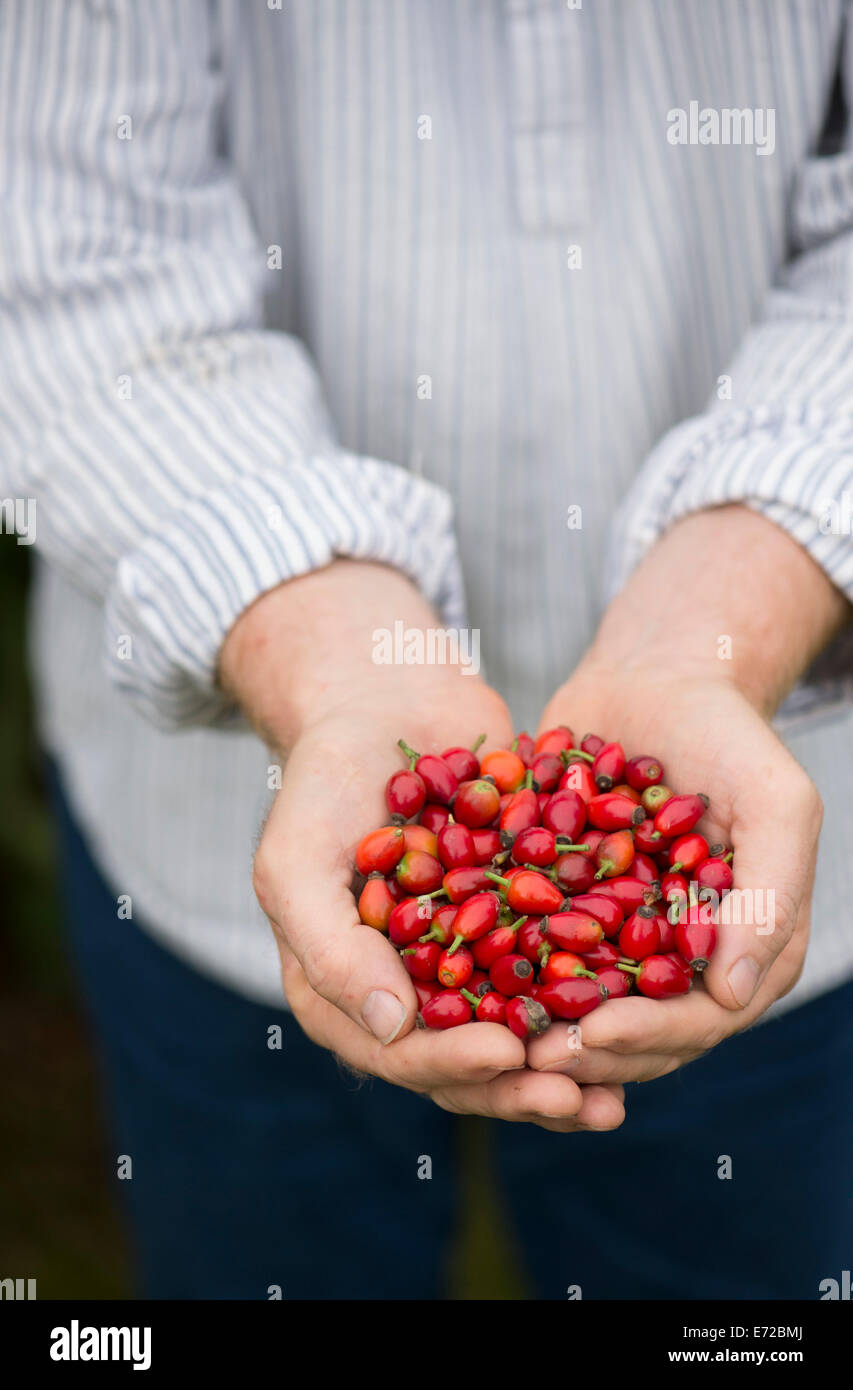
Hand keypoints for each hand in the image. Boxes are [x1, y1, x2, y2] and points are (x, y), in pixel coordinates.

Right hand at [221, 560, 624, 1130]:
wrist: (388, 697)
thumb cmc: (326, 778)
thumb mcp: (298, 860)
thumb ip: (330, 947)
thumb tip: (392, 1028)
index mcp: (344, 988)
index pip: (395, 1053)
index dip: (450, 1066)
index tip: (506, 1054)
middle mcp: (408, 986)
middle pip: (466, 1061)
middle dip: (522, 1087)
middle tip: (578, 1099)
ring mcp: (467, 955)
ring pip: (521, 1029)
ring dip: (568, 1065)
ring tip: (621, 1088)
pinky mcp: (520, 918)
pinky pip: (560, 968)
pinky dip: (597, 993)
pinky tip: (646, 1006)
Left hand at [527, 666, 819, 1083]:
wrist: (652, 678)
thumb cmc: (727, 734)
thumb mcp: (775, 803)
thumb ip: (770, 896)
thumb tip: (734, 995)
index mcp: (742, 949)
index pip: (702, 1020)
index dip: (651, 1036)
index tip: (597, 1033)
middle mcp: (681, 957)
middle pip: (635, 1032)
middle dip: (586, 1048)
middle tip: (532, 1053)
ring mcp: (618, 937)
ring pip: (578, 1006)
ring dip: (538, 1028)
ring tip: (490, 1035)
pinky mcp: (563, 909)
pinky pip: (529, 951)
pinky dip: (498, 970)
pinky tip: (456, 980)